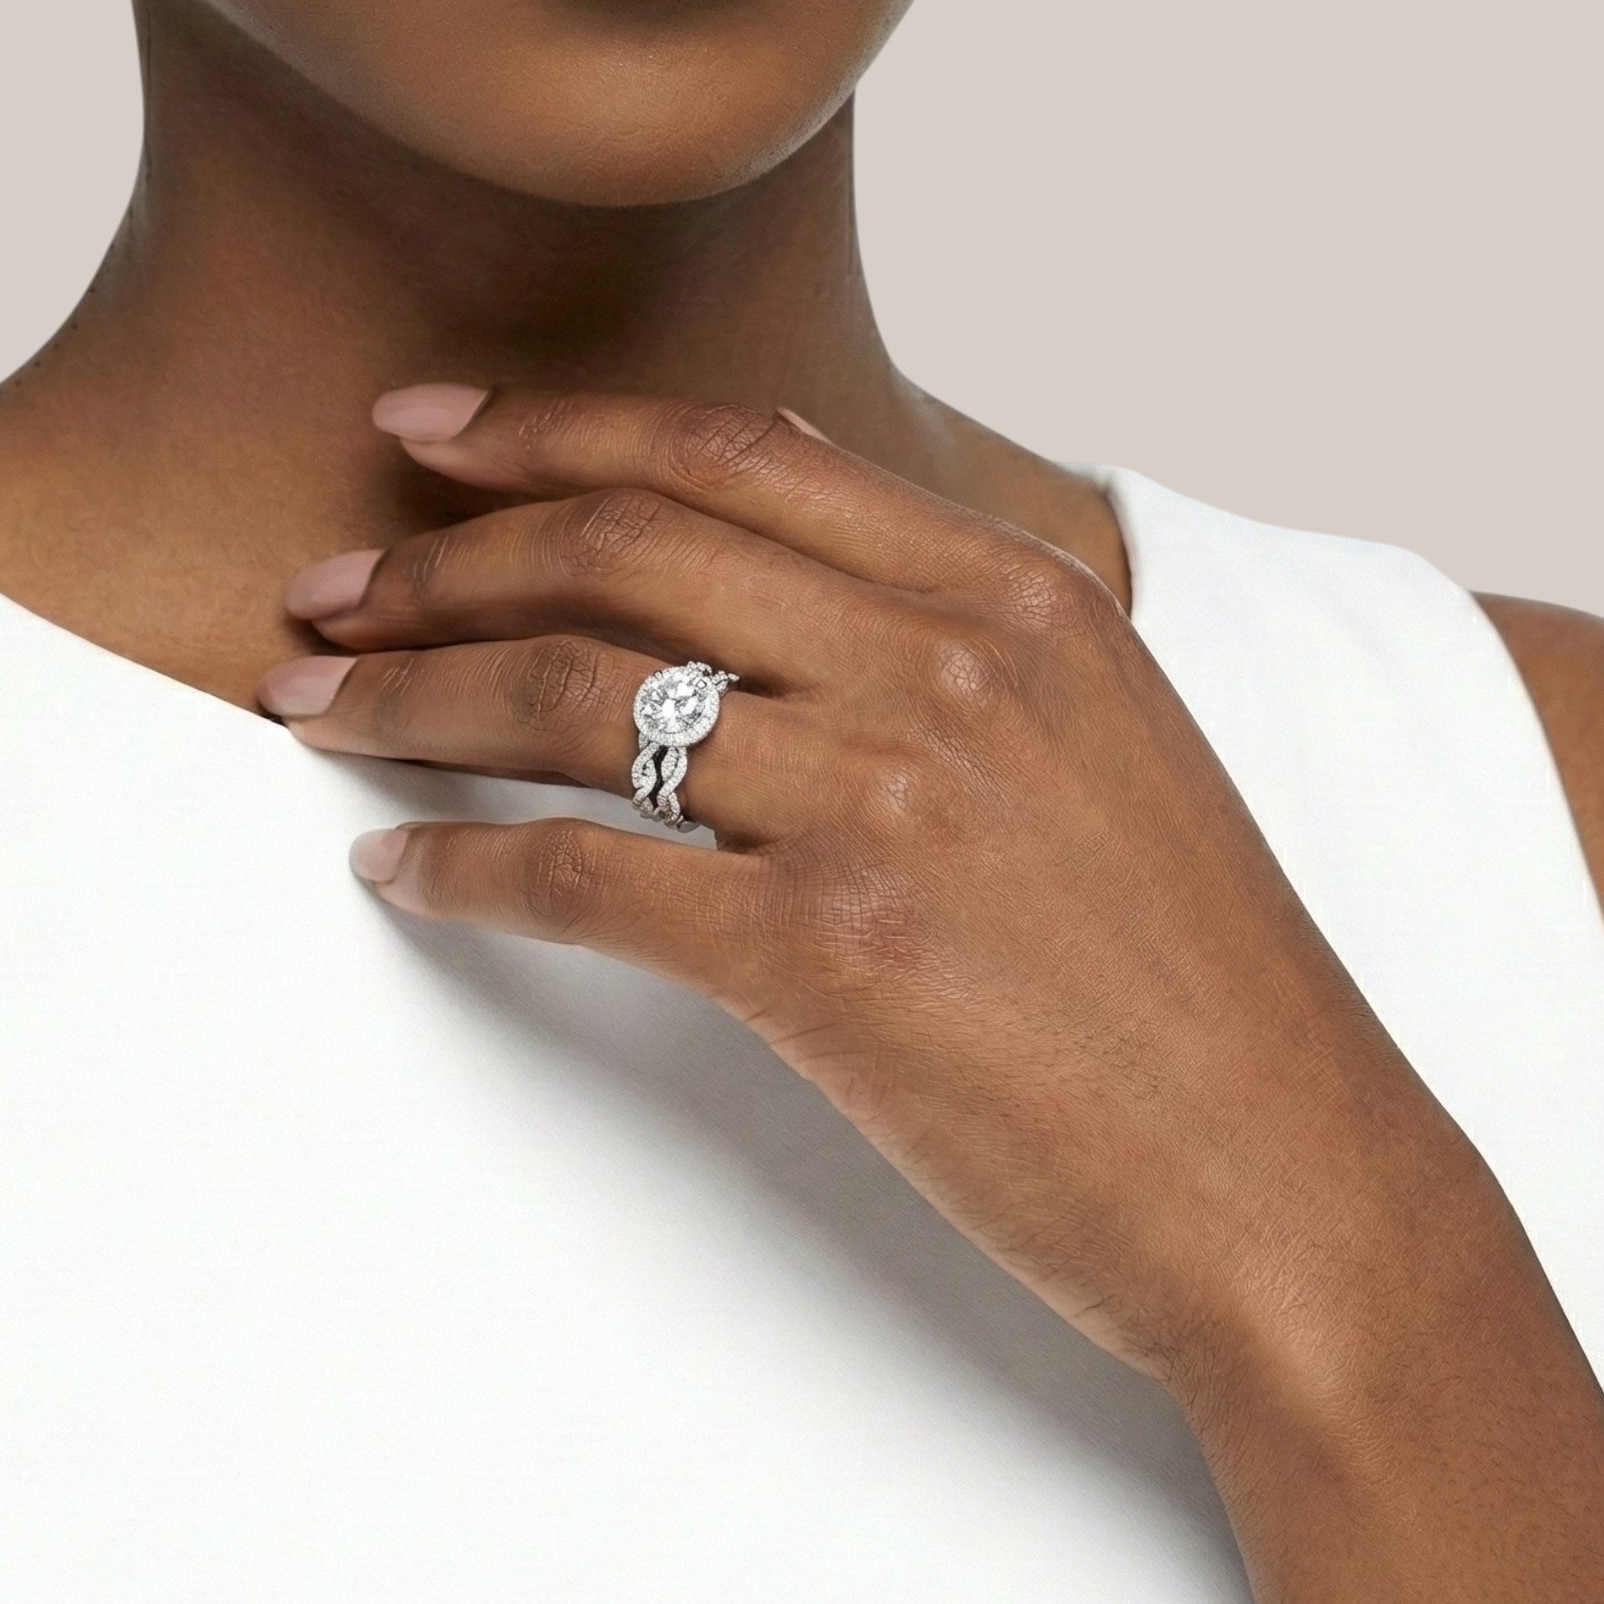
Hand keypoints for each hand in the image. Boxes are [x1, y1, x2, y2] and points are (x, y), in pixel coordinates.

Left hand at [258, 385, 1469, 1395]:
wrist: (1291, 1174)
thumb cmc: (1190, 968)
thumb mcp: (1101, 729)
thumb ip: (947, 606)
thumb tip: (776, 489)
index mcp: (1014, 594)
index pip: (730, 453)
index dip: (552, 429)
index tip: (427, 433)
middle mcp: (945, 667)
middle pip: (625, 552)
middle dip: (443, 557)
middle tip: (326, 584)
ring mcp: (887, 803)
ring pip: (576, 696)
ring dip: (412, 696)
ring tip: (312, 705)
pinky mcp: (832, 955)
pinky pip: (586, 876)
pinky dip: (464, 868)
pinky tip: (399, 874)